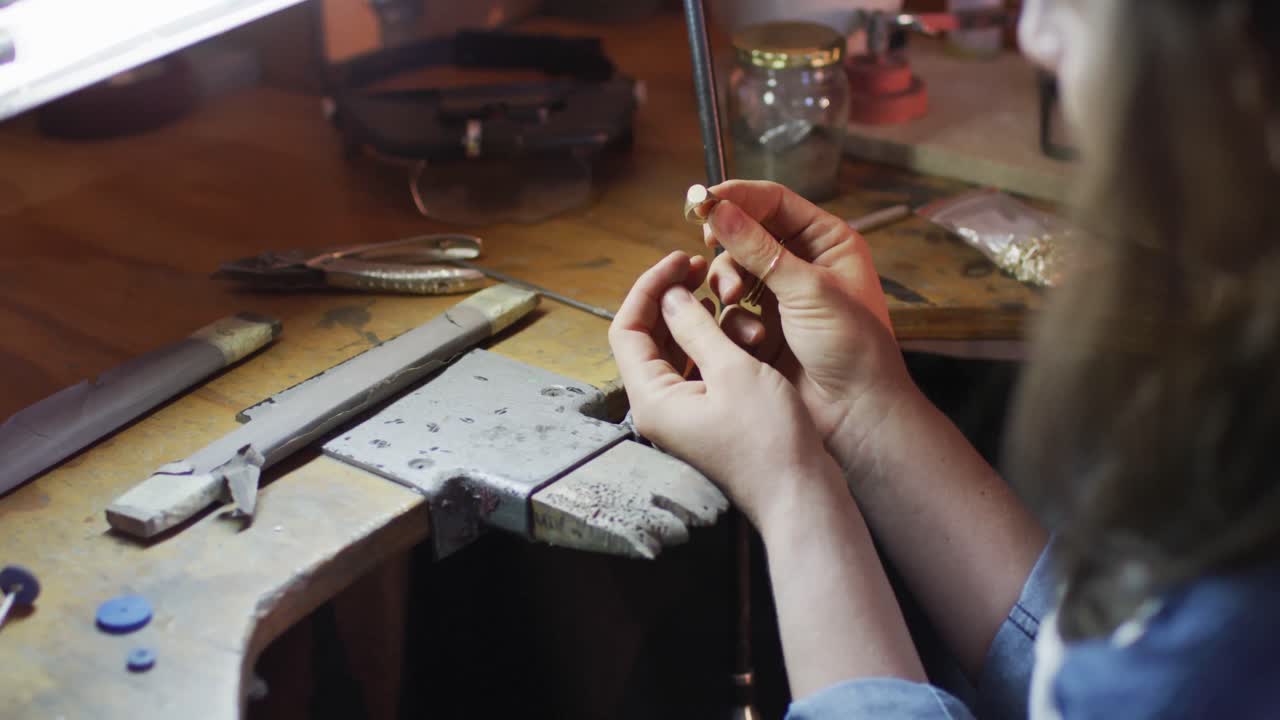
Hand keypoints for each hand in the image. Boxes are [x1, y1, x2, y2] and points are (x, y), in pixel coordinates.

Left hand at [608, 250, 839, 528]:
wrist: (801, 493)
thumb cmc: (770, 441)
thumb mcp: (734, 371)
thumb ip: (696, 328)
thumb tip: (671, 296)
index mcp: (652, 399)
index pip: (627, 329)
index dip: (649, 288)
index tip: (679, 261)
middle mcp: (659, 408)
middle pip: (646, 339)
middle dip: (669, 299)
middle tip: (698, 268)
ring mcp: (682, 415)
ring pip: (674, 352)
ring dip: (693, 319)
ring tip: (721, 294)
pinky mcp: (707, 418)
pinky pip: (697, 369)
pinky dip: (710, 342)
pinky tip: (733, 326)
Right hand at [702, 181, 917, 473]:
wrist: (855, 413)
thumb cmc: (853, 347)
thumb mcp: (807, 288)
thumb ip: (758, 248)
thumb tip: (719, 209)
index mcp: (826, 241)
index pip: (773, 202)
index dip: (737, 198)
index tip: (702, 202)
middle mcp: (802, 264)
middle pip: (746, 235)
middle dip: (728, 248)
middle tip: (709, 249)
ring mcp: (779, 297)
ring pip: (732, 273)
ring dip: (727, 285)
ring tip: (732, 301)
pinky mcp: (761, 329)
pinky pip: (729, 311)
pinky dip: (734, 322)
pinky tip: (752, 340)